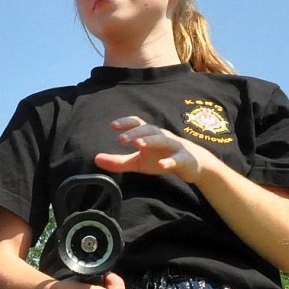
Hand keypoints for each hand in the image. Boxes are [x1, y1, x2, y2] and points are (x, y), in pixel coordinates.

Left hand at [95, 115, 210, 182]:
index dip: (126, 123)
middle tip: (121, 139)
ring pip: (163, 140)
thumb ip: (118, 162)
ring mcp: (175, 146)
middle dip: (135, 132)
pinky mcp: (185, 159)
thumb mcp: (138, 162)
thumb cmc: (161, 158)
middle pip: (149, 130)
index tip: (112, 126)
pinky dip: (170, 161)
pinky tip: (162, 166)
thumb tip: (95, 159)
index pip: (137, 124)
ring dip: (151, 141)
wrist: (193, 164)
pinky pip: (178, 159)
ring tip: (139, 145)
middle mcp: (162, 136)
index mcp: (150, 135)